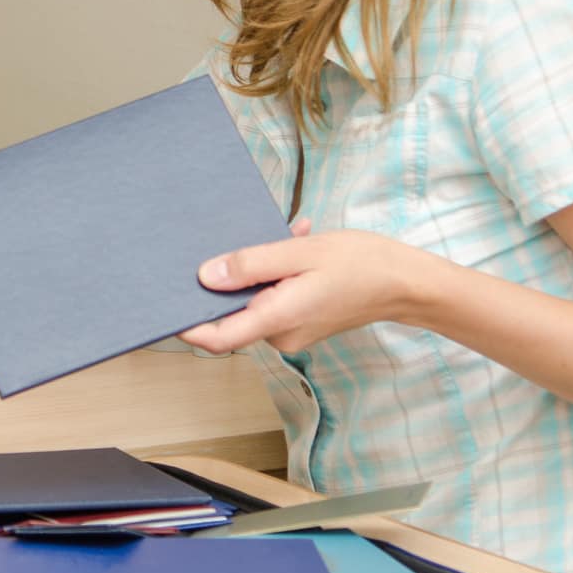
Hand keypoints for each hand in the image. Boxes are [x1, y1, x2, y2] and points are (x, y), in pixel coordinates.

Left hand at [180, 221, 425, 354]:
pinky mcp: (301, 321)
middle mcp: (280, 333)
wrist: (408, 283)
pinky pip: (275, 296)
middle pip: (234, 311)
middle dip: (232, 274)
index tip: (164, 304)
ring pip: (256, 298)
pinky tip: (297, 242)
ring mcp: (291, 330)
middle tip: (238, 238)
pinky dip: (279, 270)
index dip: (187, 324)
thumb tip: (206, 276)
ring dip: (261, 266)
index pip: (217, 337)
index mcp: (278, 319)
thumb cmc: (361, 264)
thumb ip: (252, 265)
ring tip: (287, 235)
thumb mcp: (302, 253)